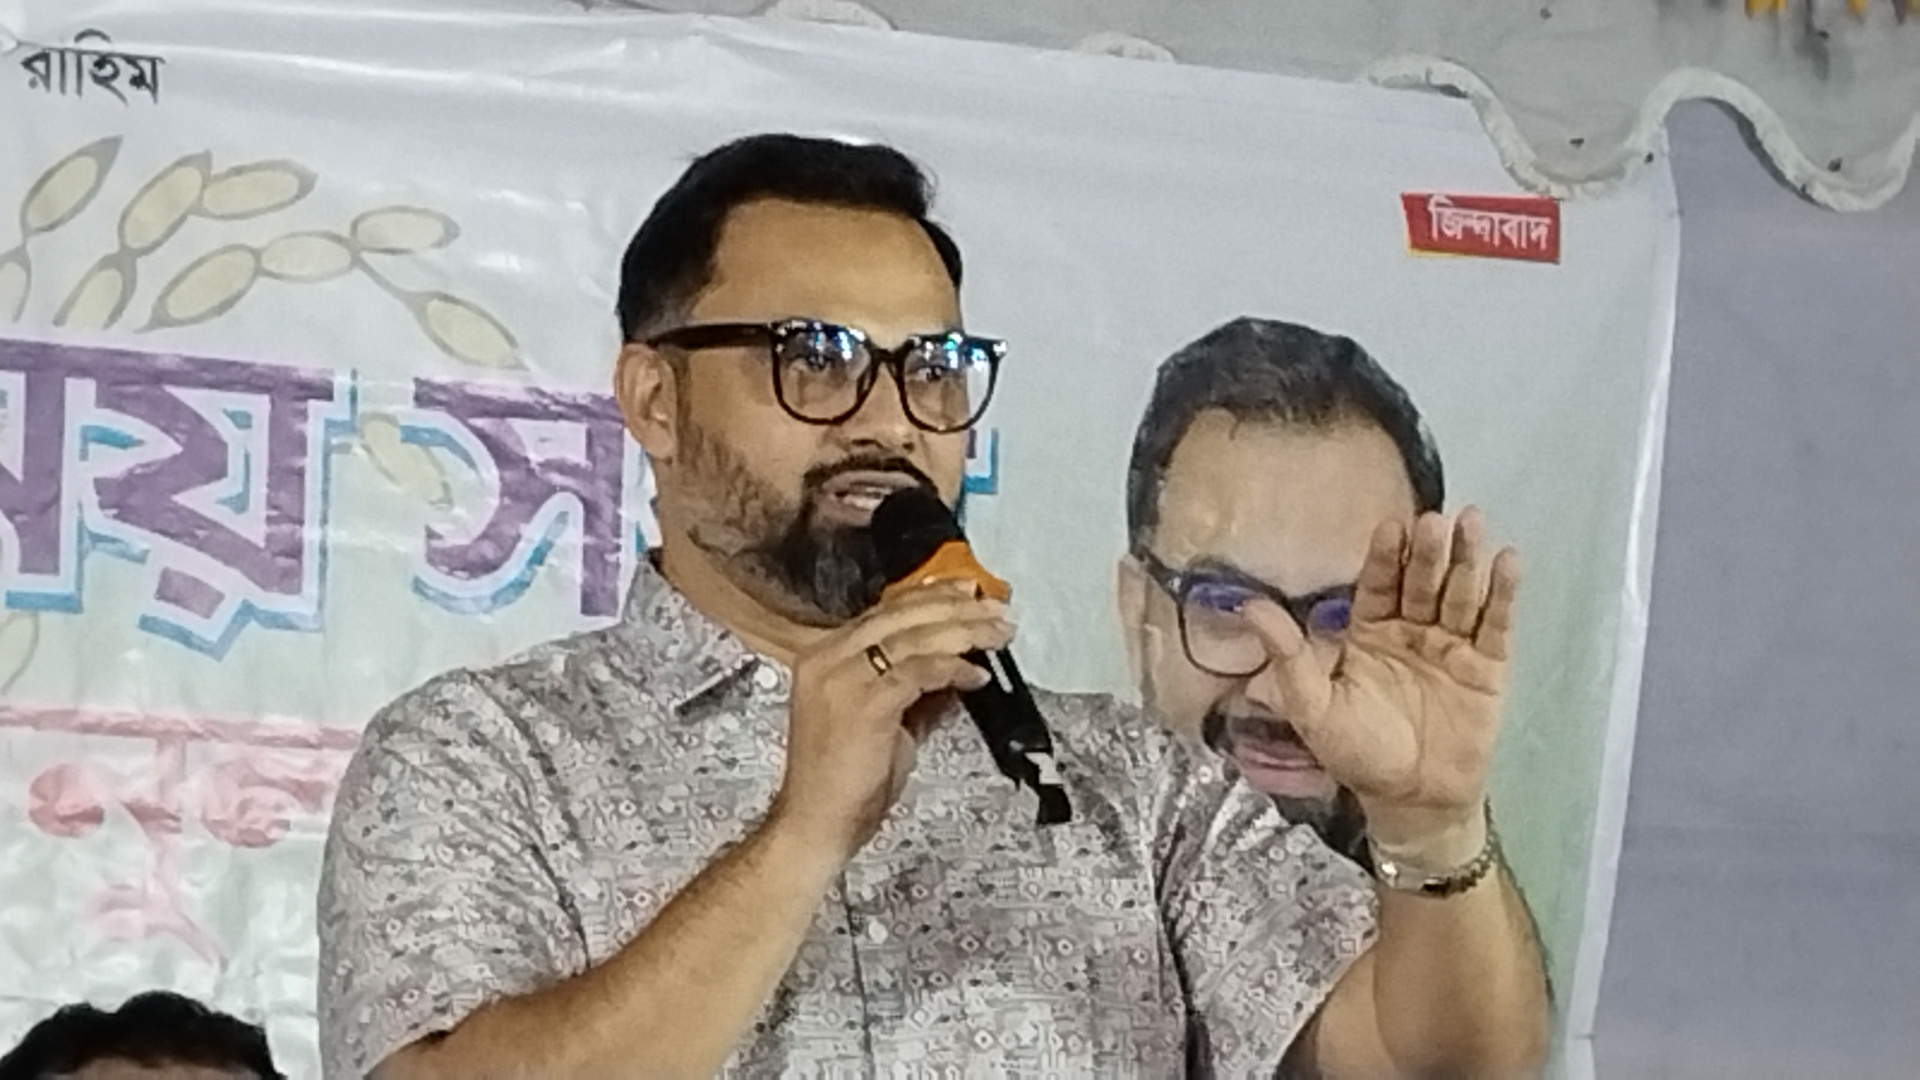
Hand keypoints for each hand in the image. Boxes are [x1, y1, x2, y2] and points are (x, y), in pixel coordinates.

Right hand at [769, 581, 1010, 859]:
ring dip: (965, 631)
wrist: (816, 823)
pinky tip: (978, 674)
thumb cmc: (846, 780)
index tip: (968, 591)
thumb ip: (914, 690)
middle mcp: (828, 657)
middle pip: (902, 615)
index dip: (931, 597)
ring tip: (999, 633)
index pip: (884, 611)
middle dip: (957, 607)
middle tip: (997, 607)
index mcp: (825, 655)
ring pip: (914, 637)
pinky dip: (953, 667)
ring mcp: (842, 678)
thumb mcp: (886, 721)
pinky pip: (918, 671)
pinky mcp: (864, 703)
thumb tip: (957, 667)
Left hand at [1242, 508, 1518, 856]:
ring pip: (1459, 594)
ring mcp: (1452, 645)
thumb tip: (1248, 607)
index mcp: (1369, 631)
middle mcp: (1412, 629)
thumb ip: (1288, 656)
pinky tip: (1506, 562)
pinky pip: (1496, 625)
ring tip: (1471, 524)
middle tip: (1434, 520)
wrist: (1412, 800)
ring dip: (1466, 560)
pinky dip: (1502, 594)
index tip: (1390, 527)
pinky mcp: (1489, 667)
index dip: (1385, 556)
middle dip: (1428, 551)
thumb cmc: (1358, 753)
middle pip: (1421, 581)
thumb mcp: (1313, 706)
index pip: (1377, 584)